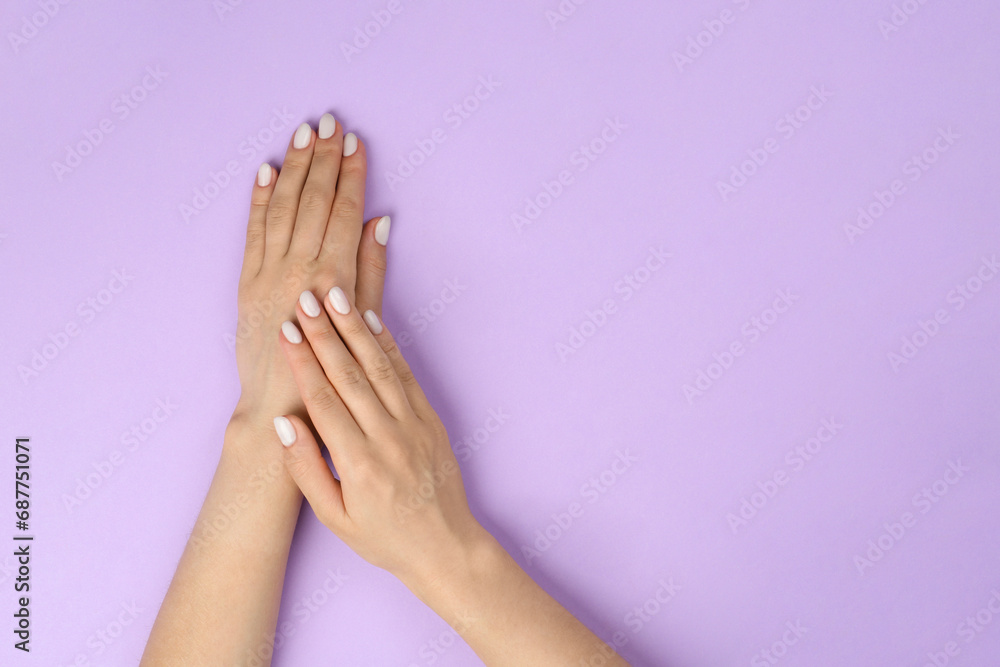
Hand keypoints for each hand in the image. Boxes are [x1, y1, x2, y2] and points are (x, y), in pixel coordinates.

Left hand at [233, 115, 390, 436]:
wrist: (280, 404)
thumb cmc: (332, 370)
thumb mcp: (364, 321)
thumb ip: (371, 269)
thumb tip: (378, 221)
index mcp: (331, 276)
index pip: (342, 210)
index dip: (350, 174)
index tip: (355, 143)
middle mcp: (296, 267)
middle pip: (312, 199)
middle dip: (322, 158)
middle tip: (330, 122)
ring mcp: (266, 272)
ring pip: (281, 206)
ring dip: (293, 167)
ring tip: (303, 135)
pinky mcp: (245, 282)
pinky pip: (252, 230)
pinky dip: (259, 198)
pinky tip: (267, 172)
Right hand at [272, 288, 488, 585]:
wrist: (445, 546)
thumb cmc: (384, 537)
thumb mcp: (334, 517)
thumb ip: (306, 470)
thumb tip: (283, 423)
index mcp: (358, 464)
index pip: (323, 400)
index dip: (302, 362)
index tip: (285, 331)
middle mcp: (388, 437)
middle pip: (350, 374)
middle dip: (324, 332)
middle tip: (304, 297)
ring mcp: (414, 424)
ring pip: (379, 366)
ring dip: (355, 328)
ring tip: (335, 295)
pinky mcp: (431, 418)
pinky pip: (406, 374)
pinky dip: (388, 344)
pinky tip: (371, 320)